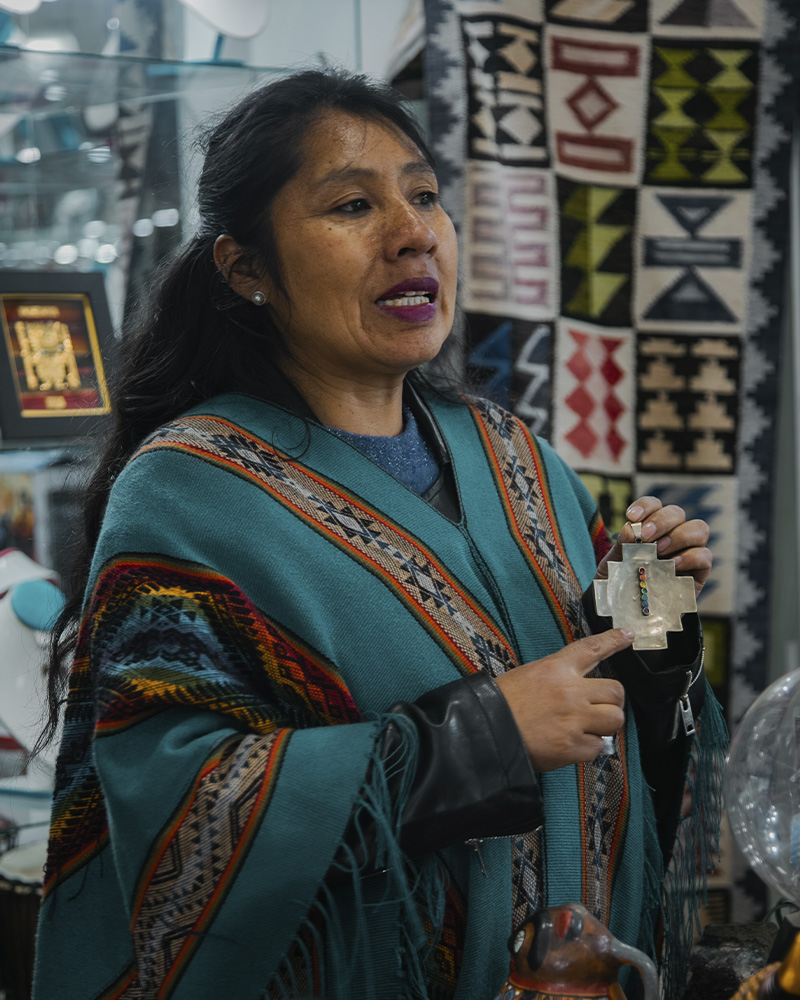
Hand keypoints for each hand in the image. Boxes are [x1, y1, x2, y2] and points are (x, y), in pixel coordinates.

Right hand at [494, 629, 631, 770]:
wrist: (485, 730)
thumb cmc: (501, 703)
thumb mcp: (528, 676)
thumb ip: (558, 679)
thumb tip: (581, 692)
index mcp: (556, 668)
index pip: (592, 649)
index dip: (613, 641)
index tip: (628, 635)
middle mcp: (570, 691)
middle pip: (615, 691)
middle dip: (610, 702)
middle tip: (597, 709)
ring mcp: (574, 719)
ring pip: (614, 719)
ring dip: (604, 725)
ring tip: (586, 728)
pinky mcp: (572, 746)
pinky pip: (598, 747)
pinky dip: (588, 748)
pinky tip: (571, 745)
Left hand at [595, 495, 711, 597]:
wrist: (631, 614)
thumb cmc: (622, 585)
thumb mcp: (614, 565)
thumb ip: (621, 547)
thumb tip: (630, 528)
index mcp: (651, 528)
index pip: (654, 505)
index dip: (646, 505)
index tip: (632, 516)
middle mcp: (672, 535)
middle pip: (677, 512)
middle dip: (662, 520)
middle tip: (645, 537)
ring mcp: (689, 552)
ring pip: (699, 528)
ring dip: (679, 536)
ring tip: (660, 551)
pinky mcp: (699, 572)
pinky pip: (705, 556)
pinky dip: (690, 557)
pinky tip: (672, 566)